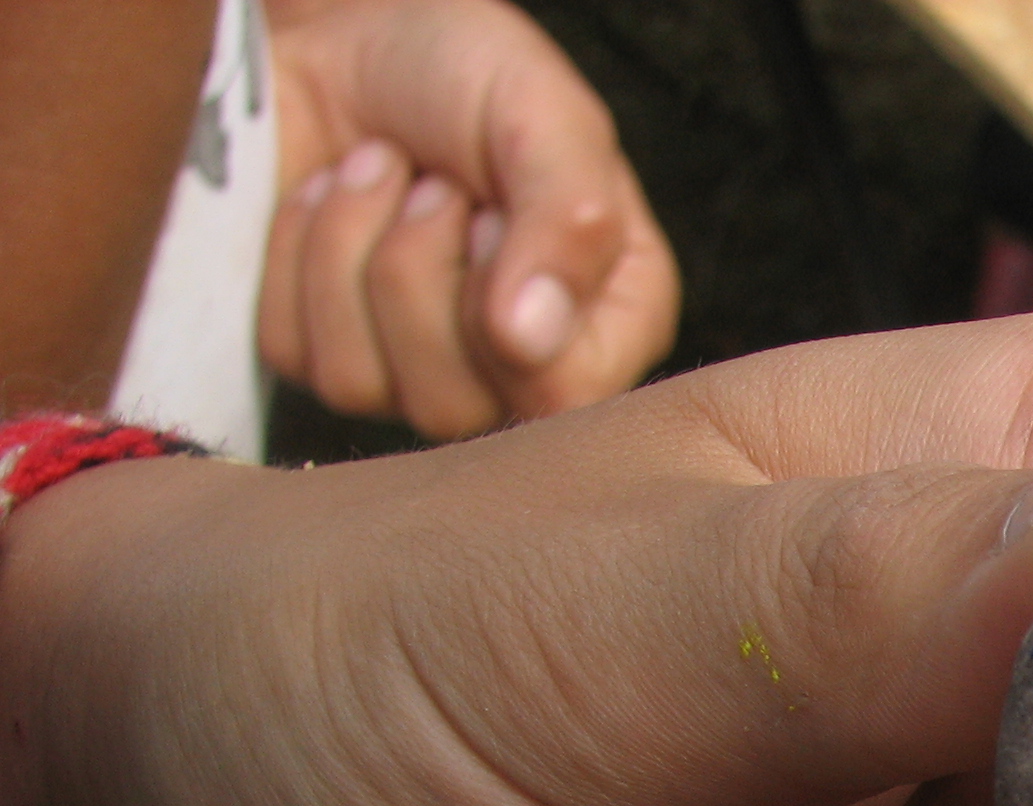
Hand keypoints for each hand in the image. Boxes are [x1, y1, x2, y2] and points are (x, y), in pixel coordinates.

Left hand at [261, 0, 677, 436]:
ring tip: (382, 176)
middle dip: (416, 267)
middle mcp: (520, 373)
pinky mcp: (322, 354)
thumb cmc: (466, 72)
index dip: (507, 321)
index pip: (563, 403)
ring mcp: (414, 377)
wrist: (349, 29)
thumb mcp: (544, 118)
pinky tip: (330, 198)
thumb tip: (532, 339)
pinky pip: (290, 351)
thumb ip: (568, 222)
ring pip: (358, 384)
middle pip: (451, 408)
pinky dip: (294, 254)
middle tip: (435, 186)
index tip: (493, 221)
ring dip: (350, 248)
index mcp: (608, 325)